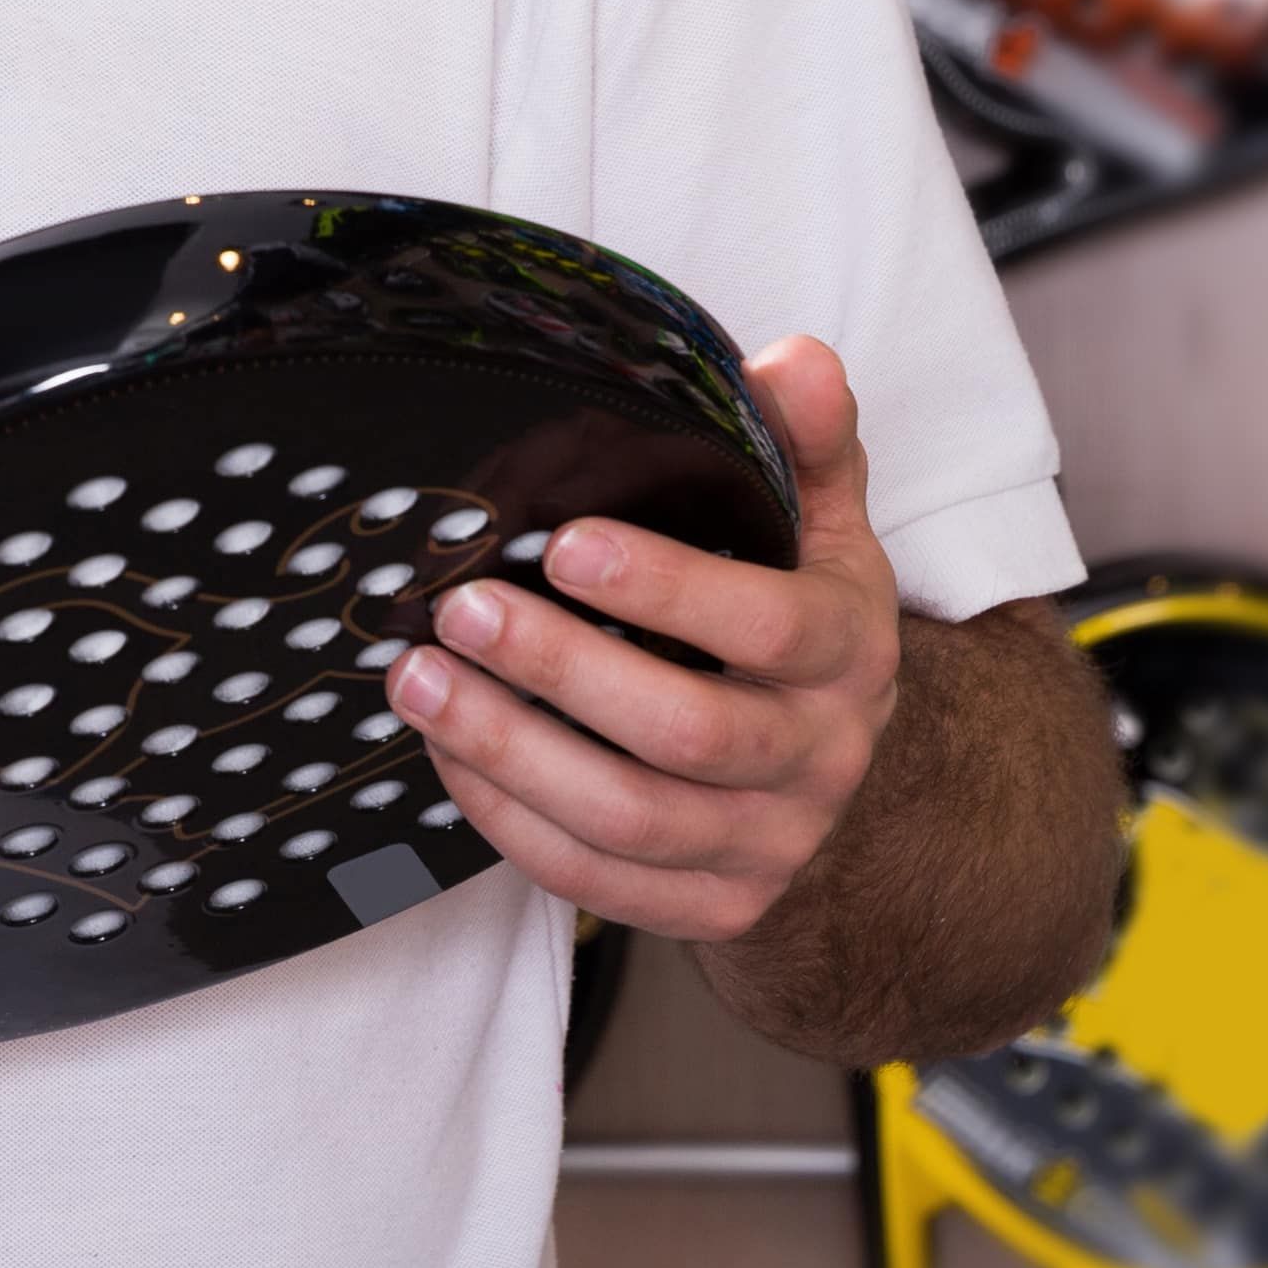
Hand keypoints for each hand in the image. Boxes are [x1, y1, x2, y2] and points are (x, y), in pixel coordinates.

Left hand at [386, 333, 900, 943]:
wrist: (834, 775)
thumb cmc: (802, 622)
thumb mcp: (825, 524)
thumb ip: (806, 438)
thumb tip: (788, 360)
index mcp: (848, 654)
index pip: (771, 627)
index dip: (667, 589)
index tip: (564, 541)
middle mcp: (819, 759)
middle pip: (688, 734)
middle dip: (561, 671)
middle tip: (459, 609)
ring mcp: (767, 845)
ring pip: (630, 819)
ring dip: (511, 752)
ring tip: (419, 681)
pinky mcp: (713, 907)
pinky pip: (598, 880)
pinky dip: (511, 820)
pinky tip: (449, 753)